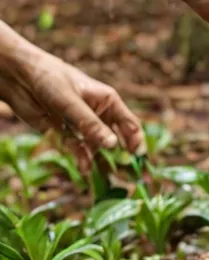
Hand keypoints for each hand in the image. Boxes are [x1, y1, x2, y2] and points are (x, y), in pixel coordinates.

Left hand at [0, 23, 144, 167]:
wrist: (18, 77)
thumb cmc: (50, 79)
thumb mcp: (70, 101)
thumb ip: (89, 124)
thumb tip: (112, 145)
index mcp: (108, 102)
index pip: (129, 124)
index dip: (136, 141)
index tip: (138, 158)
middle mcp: (98, 115)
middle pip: (116, 139)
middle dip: (122, 158)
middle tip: (129, 177)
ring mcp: (81, 126)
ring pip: (96, 148)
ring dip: (101, 163)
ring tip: (108, 182)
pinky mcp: (65, 134)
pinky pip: (77, 150)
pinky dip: (81, 160)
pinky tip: (84, 171)